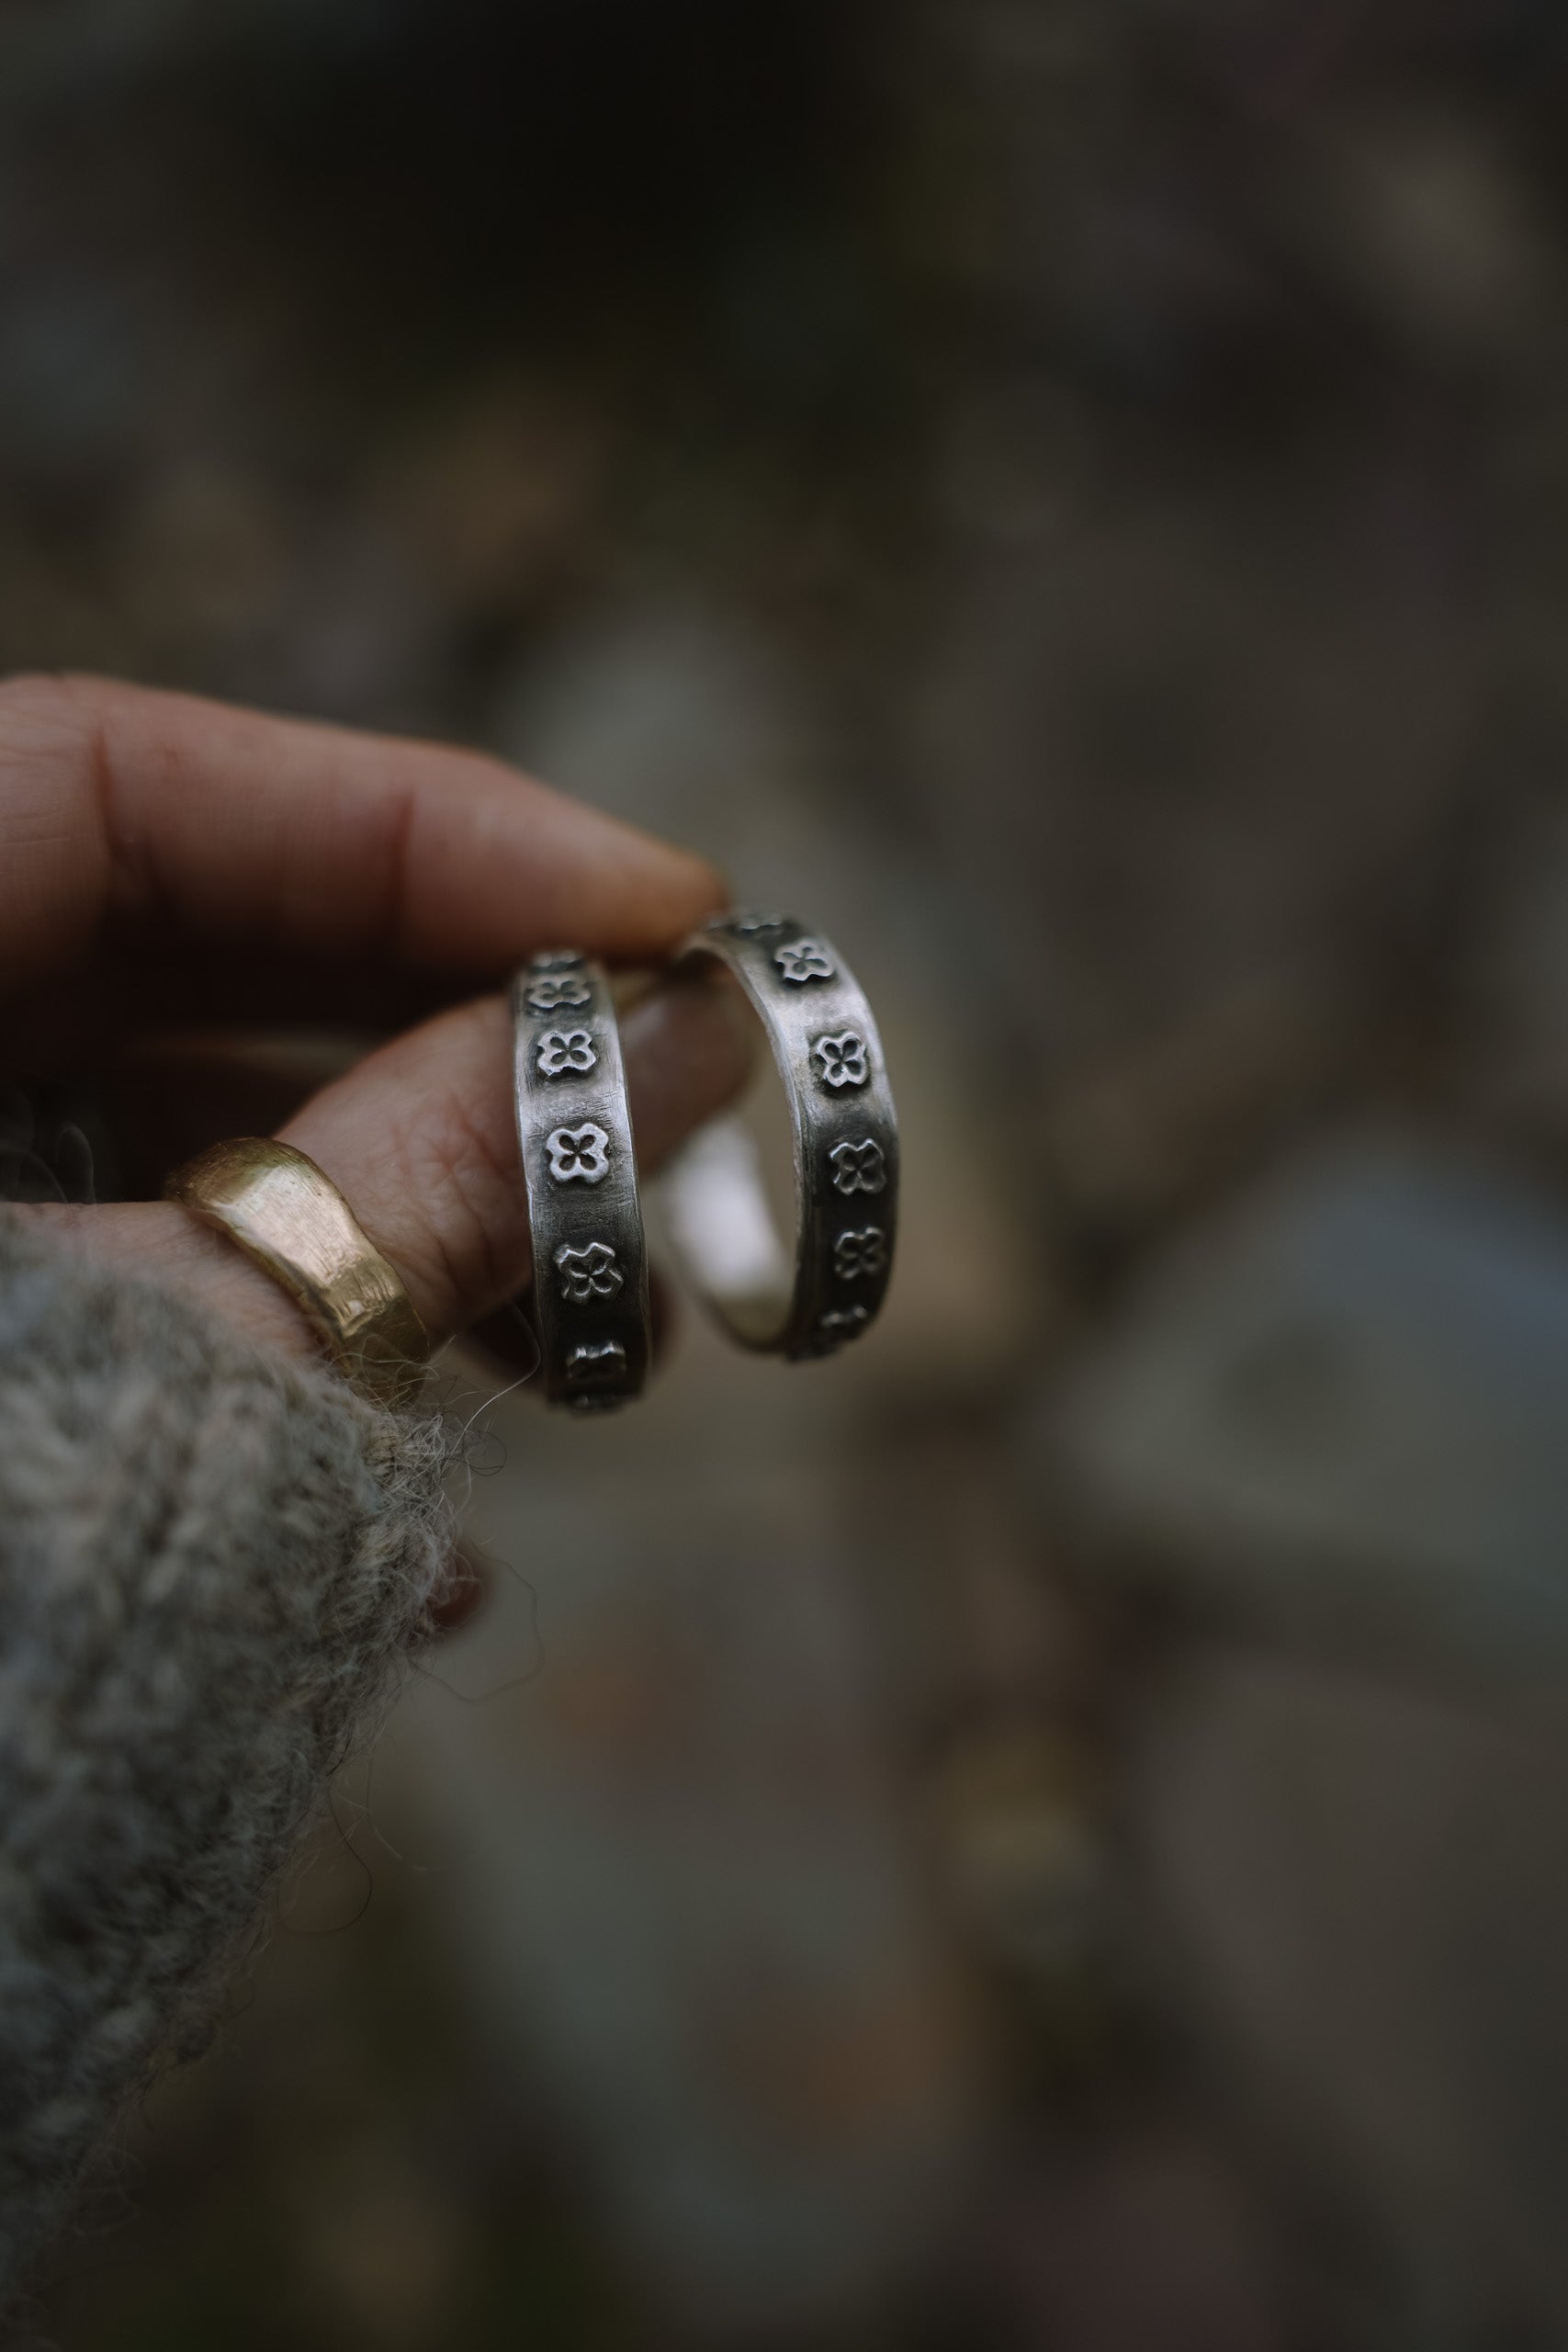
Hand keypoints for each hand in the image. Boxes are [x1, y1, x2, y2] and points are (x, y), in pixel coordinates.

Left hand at [0, 673, 748, 1379]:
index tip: (662, 911)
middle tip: (670, 1098)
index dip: (406, 822)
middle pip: (174, 950)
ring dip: (411, 1206)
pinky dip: (305, 1332)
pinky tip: (451, 1456)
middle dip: (444, 1030)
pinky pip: (140, 1283)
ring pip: (173, 1130)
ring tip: (601, 1325)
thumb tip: (676, 1044)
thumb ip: (411, 1195)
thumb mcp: (169, 1377)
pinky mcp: (6, 1340)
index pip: (112, 776)